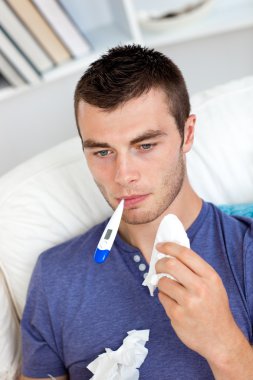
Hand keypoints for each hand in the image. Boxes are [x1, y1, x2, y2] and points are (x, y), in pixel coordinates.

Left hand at [155, 242, 245, 366]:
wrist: (220, 339)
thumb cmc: (214, 308)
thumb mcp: (213, 284)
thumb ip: (196, 269)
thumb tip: (173, 254)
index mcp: (209, 277)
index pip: (185, 254)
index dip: (169, 247)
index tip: (160, 246)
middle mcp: (199, 288)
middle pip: (170, 264)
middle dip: (159, 263)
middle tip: (158, 266)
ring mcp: (187, 303)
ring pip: (163, 282)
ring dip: (161, 282)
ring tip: (169, 289)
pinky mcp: (177, 315)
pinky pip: (162, 298)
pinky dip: (165, 297)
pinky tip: (174, 303)